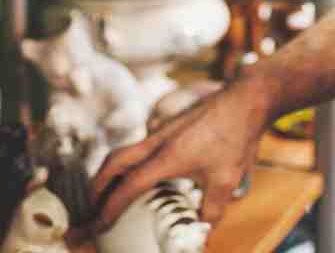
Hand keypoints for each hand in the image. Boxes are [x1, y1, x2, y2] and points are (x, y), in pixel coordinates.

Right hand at [88, 77, 275, 231]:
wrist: (244, 100)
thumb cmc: (236, 136)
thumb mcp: (226, 180)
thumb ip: (211, 210)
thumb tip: (201, 233)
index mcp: (167, 157)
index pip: (129, 185)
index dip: (111, 206)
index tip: (99, 224)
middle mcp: (156, 141)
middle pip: (113, 162)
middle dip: (97, 187)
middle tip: (91, 209)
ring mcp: (160, 132)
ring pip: (122, 152)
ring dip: (108, 173)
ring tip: (106, 194)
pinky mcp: (167, 127)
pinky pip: (136, 146)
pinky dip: (125, 163)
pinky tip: (135, 175)